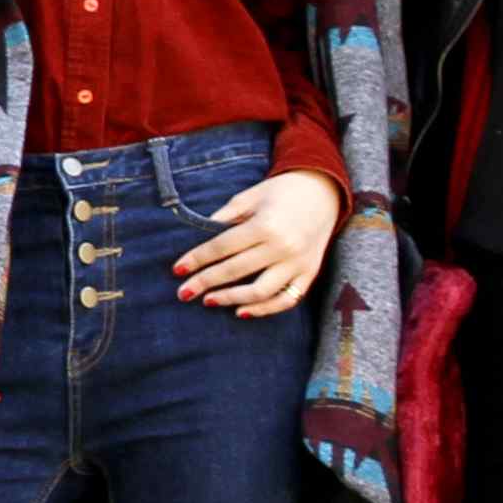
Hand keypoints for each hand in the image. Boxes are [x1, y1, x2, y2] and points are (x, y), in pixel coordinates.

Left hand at [173, 166, 340, 317]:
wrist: (324, 191)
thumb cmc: (281, 191)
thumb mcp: (251, 196)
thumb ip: (226, 215)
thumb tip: (200, 233)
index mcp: (265, 225)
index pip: (223, 247)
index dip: (198, 259)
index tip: (178, 269)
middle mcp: (282, 246)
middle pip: (235, 270)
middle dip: (205, 282)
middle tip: (183, 293)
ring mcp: (297, 263)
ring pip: (259, 291)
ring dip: (230, 299)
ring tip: (208, 301)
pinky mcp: (309, 274)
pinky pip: (286, 300)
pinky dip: (264, 310)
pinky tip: (241, 311)